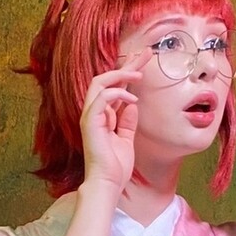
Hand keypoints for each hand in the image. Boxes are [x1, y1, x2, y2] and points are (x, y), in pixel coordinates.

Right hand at [78, 51, 149, 196]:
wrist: (108, 183)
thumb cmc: (116, 166)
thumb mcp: (127, 139)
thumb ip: (128, 121)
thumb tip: (133, 105)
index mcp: (102, 115)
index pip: (115, 87)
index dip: (129, 72)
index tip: (145, 61)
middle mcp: (94, 112)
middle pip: (107, 79)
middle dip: (127, 65)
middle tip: (146, 53)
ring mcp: (90, 116)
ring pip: (100, 83)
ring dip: (121, 75)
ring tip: (139, 74)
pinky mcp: (90, 122)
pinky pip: (101, 98)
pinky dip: (117, 94)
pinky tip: (132, 97)